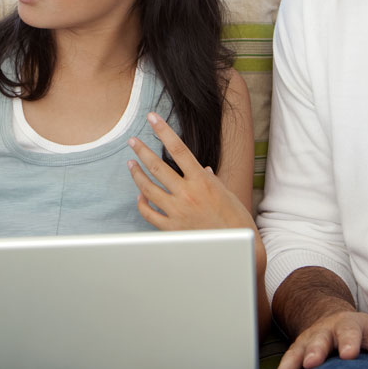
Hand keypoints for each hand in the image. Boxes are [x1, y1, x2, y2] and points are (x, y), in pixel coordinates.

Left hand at [126, 113, 254, 231]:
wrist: (236, 250)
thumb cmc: (236, 221)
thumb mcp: (227, 193)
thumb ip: (210, 179)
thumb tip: (202, 169)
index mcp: (202, 181)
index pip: (179, 149)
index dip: (163, 131)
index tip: (152, 118)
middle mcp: (187, 194)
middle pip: (157, 166)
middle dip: (142, 151)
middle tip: (132, 141)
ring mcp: (177, 212)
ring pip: (148, 189)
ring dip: (137, 174)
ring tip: (131, 164)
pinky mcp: (171, 229)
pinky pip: (149, 213)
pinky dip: (141, 204)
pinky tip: (139, 197)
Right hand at [267, 310, 367, 368]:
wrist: (337, 320)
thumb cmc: (366, 333)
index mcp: (350, 325)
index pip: (350, 332)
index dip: (349, 342)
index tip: (349, 355)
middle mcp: (325, 331)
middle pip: (319, 339)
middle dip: (315, 351)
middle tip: (313, 363)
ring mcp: (309, 341)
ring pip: (297, 352)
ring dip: (290, 367)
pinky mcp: (297, 353)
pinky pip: (286, 364)